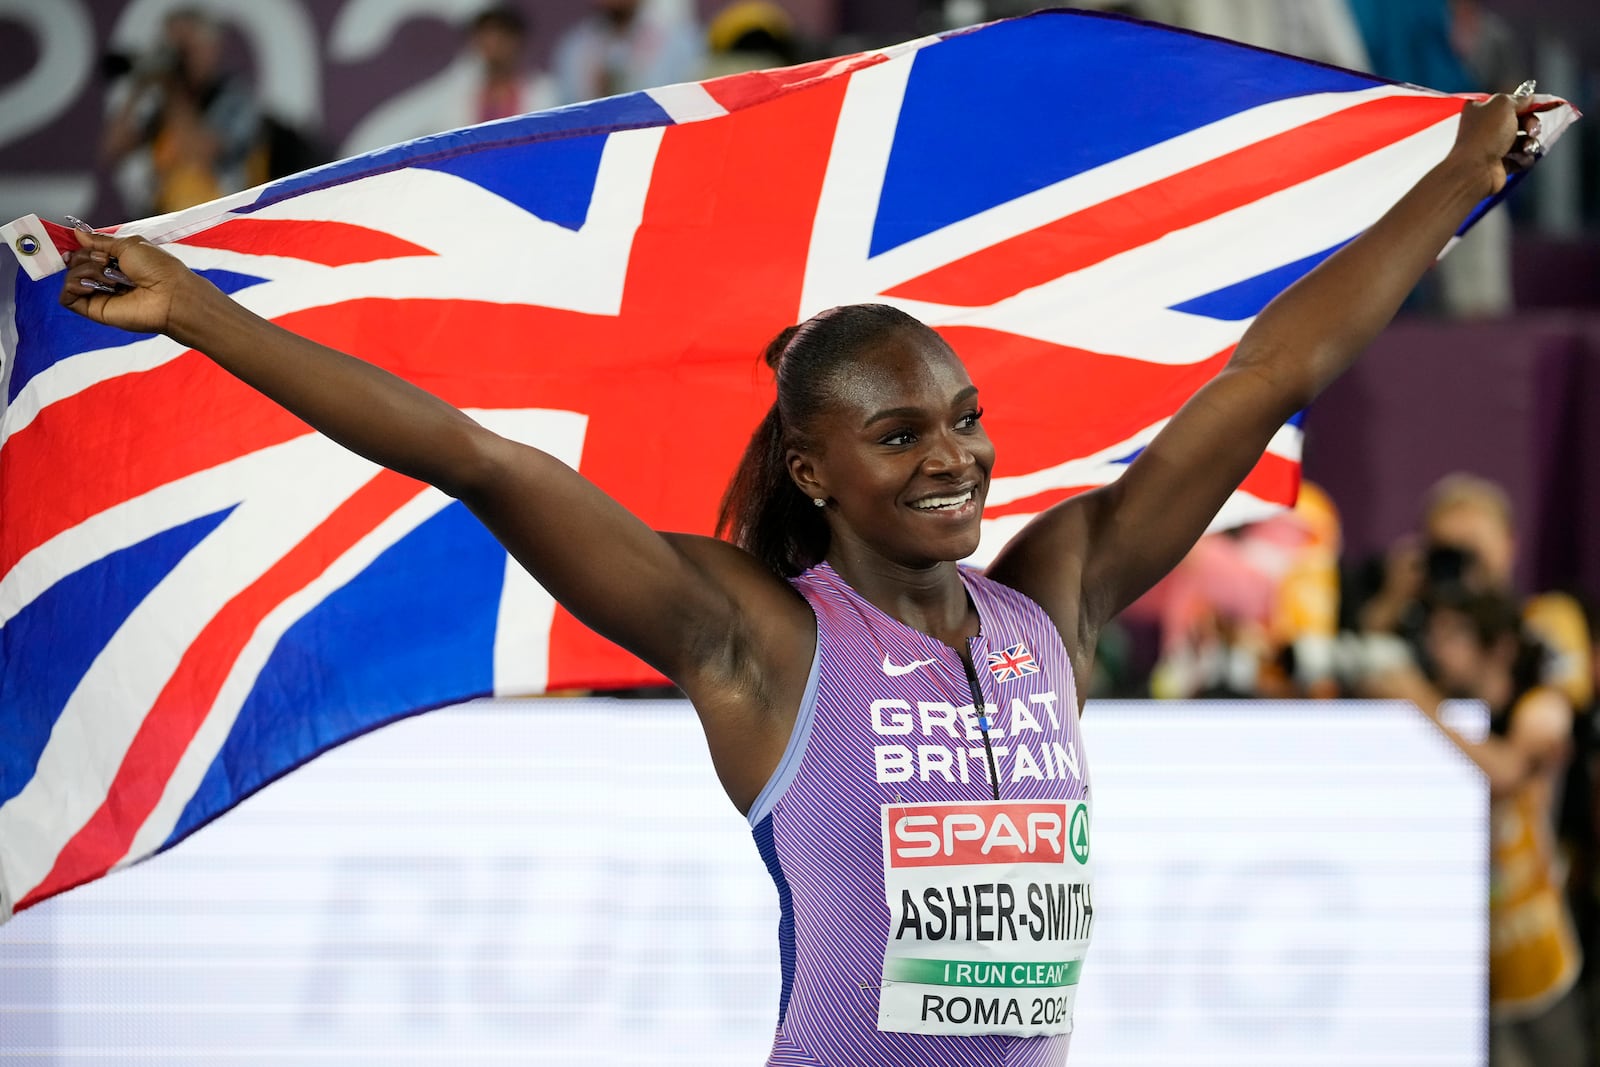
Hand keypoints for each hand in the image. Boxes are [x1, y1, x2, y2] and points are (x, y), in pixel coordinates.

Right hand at [59, 230, 200, 336]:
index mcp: (115, 261)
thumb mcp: (128, 245)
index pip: (85, 251)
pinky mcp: (94, 310)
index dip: (81, 246)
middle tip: (107, 261)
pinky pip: (67, 297)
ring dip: (87, 270)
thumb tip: (78, 233)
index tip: (83, 241)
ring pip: (71, 277)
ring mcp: (99, 294)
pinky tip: (93, 286)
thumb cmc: (158, 268)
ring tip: (111, 277)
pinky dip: (74, 286)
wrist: (170, 294)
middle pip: (75, 262)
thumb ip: (100, 241)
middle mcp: (105, 278)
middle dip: (87, 256)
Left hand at [1448, 89, 1543, 197]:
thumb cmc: (1486, 134)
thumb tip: (1528, 98)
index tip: (1543, 105)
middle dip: (1531, 123)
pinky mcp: (1500, 164)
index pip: (1509, 102)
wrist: (1475, 169)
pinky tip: (1521, 159)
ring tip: (1526, 147)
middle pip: (1520, 120)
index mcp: (1481, 109)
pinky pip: (1521, 158)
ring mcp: (1493, 147)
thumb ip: (1518, 98)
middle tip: (1532, 130)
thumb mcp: (1503, 105)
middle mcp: (1485, 127)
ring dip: (1530, 142)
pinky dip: (1524, 158)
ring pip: (1523, 140)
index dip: (1527, 103)